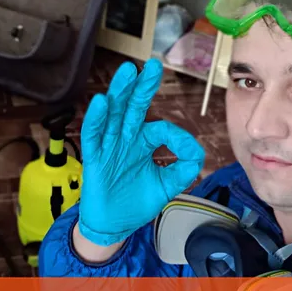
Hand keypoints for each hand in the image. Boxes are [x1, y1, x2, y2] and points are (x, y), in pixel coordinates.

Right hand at [78, 58, 205, 245]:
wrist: (114, 225)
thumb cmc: (137, 203)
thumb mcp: (167, 186)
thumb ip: (184, 169)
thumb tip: (198, 152)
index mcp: (144, 143)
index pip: (161, 128)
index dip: (177, 137)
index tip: (189, 151)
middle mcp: (126, 139)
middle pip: (134, 108)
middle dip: (143, 87)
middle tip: (153, 65)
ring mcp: (109, 147)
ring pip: (114, 115)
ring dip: (120, 93)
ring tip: (129, 72)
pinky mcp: (94, 158)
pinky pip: (93, 135)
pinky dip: (97, 119)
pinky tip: (102, 102)